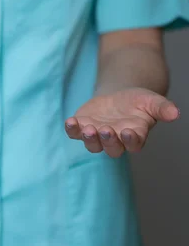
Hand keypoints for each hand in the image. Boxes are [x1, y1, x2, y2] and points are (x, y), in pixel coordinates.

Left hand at [65, 88, 179, 157]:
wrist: (118, 96)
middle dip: (108, 140)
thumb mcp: (151, 101)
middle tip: (106, 130)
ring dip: (89, 138)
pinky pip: (75, 133)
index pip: (133, 144)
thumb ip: (162, 108)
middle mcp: (116, 140)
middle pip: (112, 148)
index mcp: (134, 136)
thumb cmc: (138, 102)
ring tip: (87, 128)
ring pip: (93, 144)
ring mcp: (98, 135)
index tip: (128, 132)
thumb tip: (176, 113)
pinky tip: (70, 121)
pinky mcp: (83, 127)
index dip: (130, 140)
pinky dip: (72, 129)